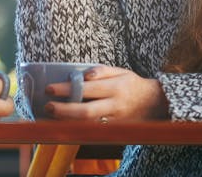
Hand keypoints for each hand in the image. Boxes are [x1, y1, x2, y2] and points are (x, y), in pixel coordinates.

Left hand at [44, 65, 168, 120]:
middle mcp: (115, 106)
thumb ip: (101, 71)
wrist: (154, 103)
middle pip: (86, 112)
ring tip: (52, 116)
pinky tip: (65, 123)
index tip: (50, 89)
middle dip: (64, 110)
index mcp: (115, 88)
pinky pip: (93, 131)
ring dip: (68, 121)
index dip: (67, 90)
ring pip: (88, 125)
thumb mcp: (120, 71)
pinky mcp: (115, 130)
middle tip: (48, 107)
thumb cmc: (132, 84)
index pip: (87, 89)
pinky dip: (78, 128)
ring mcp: (115, 121)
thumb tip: (83, 75)